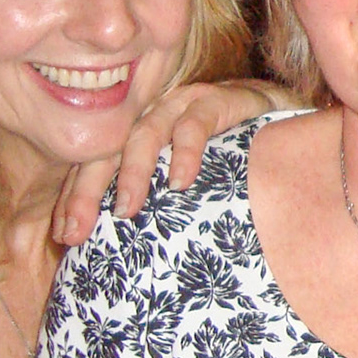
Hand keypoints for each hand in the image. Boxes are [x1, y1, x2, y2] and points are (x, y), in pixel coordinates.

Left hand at [50, 80, 298, 244]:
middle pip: (109, 148)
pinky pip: (196, 122)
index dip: (76, 197)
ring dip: (132, 171)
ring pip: (145, 131)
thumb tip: (129, 259)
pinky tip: (180, 180)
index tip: (64, 237)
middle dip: (87, 189)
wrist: (293, 119)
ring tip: (126, 207)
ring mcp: (189, 104)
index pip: (98, 163)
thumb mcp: (197, 186)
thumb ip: (164, 207)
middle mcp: (159, 114)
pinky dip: (185, 150)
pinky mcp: (223, 99)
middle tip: (78, 229)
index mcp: (145, 135)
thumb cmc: (244, 160)